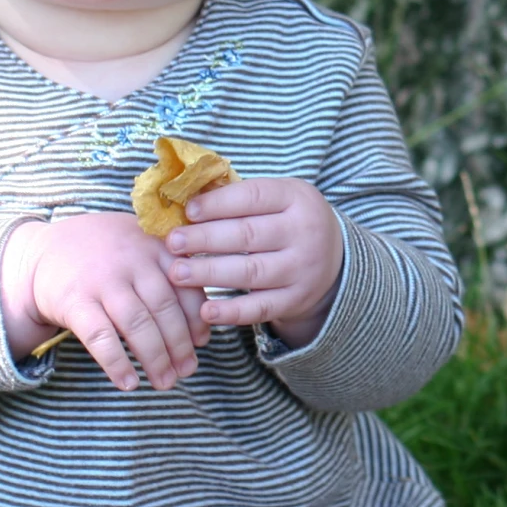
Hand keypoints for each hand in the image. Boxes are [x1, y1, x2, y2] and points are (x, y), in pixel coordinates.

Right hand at [3, 214, 210, 391]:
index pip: (185, 287)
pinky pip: (100, 337)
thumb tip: (201, 332)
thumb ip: (171, 277)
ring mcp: (102, 280)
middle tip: (188, 371)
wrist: (43, 249)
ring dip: (155, 358)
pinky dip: (117, 363)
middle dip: (179, 345)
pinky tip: (129, 383)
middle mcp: (132, 260)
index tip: (202, 344)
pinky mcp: (74, 300)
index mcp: (155, 246)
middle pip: (164, 308)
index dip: (196, 319)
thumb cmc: (106, 256)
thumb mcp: (140, 249)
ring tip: (165, 382)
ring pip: (137, 324)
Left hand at [166, 176, 345, 346]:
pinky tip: (205, 310)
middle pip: (249, 235)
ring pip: (251, 272)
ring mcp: (303, 269)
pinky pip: (261, 308)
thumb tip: (184, 195)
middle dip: (205, 239)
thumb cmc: (288, 220)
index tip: (188, 211)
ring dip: (210, 273)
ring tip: (177, 273)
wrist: (334, 257)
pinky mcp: (296, 299)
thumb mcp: (278, 197)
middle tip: (173, 243)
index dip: (218, 204)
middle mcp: (305, 232)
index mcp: (297, 198)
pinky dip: (232, 311)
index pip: (254, 197)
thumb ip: (238, 196)